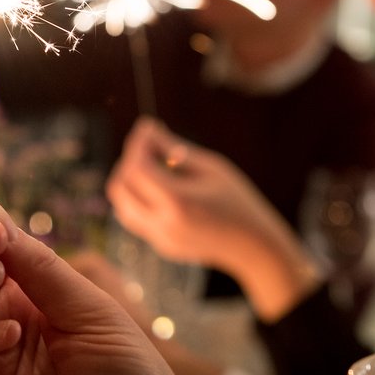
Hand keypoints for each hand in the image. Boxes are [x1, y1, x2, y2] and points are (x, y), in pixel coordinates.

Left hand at [107, 117, 321, 319]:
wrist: (254, 246)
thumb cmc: (238, 200)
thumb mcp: (212, 167)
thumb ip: (175, 149)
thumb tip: (147, 130)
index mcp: (177, 202)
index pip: (136, 167)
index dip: (138, 143)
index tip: (148, 127)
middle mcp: (163, 224)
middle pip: (120, 186)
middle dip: (129, 161)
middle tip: (150, 147)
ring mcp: (159, 239)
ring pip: (121, 205)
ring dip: (129, 181)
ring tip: (155, 166)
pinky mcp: (161, 247)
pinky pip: (134, 218)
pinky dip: (137, 198)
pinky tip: (161, 188)